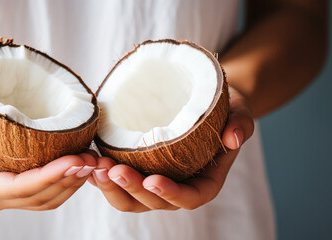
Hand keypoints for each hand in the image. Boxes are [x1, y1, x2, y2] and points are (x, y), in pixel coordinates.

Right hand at [0, 81, 96, 210]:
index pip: (17, 188)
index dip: (48, 178)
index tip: (74, 160)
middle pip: (38, 198)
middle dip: (67, 180)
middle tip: (92, 158)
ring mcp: (9, 193)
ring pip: (48, 199)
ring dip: (73, 183)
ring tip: (93, 161)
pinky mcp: (21, 185)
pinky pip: (49, 191)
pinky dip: (69, 181)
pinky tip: (84, 163)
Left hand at [89, 87, 253, 211]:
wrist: (200, 100)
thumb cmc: (222, 108)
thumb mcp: (239, 110)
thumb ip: (241, 123)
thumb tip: (234, 137)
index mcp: (204, 181)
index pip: (190, 198)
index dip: (171, 194)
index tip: (152, 180)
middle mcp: (178, 186)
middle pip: (154, 202)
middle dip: (132, 190)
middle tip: (112, 170)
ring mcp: (156, 181)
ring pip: (131, 198)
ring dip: (112, 188)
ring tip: (96, 167)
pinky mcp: (138, 170)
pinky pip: (118, 183)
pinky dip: (102, 178)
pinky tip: (89, 164)